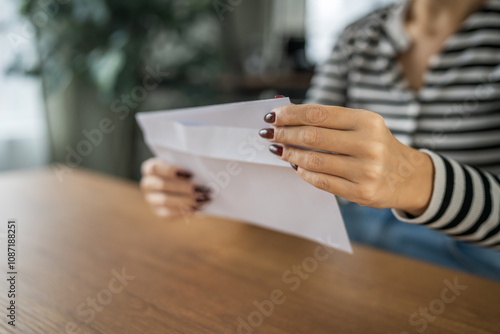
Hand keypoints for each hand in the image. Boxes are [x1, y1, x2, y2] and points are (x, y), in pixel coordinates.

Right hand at [140, 158, 210, 218]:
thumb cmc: (183, 172)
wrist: (182, 187)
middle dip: (183, 187)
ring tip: (202, 200)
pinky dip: (183, 211)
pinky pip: (168, 213)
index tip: (190, 174)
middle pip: (162, 185)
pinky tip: (197, 209)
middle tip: (201, 190)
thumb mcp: (182, 166)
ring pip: (165, 200)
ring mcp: (151, 199)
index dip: (171, 170)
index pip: (154, 168)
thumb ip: (187, 167)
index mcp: (150, 168)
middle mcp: (147, 184)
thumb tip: (201, 173)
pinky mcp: (158, 211)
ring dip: (186, 200)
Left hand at [259, 104, 433, 215]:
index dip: (291, 114)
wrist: (408, 177)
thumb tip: (286, 114)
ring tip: (278, 150)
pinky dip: (304, 173)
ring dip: (290, 155)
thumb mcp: (361, 126)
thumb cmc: (376, 146)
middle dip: (285, 134)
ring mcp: (366, 170)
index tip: (271, 115)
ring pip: (314, 161)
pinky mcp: (361, 192)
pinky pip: (322, 182)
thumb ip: (328, 121)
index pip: (319, 114)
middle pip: (313, 137)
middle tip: (268, 134)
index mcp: (367, 121)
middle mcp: (369, 144)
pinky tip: (295, 167)